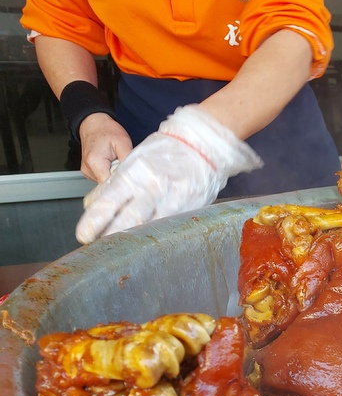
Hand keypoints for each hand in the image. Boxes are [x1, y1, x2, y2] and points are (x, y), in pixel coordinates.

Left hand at [76, 105, 262, 243]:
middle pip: (128, 220)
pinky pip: (170, 227)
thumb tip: (93, 204)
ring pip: (150, 227)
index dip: (93, 222)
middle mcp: (152, 188)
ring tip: (123, 249)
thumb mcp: (133, 161)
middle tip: (100, 248)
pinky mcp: (189, 209)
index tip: (83, 235)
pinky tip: (150, 242)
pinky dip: (158, 237)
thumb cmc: (165, 151)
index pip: (107, 202)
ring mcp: (172, 200)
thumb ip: (113, 184)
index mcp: (133, 174)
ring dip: (134, 240)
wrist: (203, 145)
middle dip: (111, 236)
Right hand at [78, 113, 132, 182]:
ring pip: (105, 182)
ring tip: (117, 162)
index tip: (131, 180)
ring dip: (114, 175)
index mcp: (95, 162)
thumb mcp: (123, 142)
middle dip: (119, 179)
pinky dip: (109, 173)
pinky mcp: (89, 171)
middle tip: (124, 167)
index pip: (110, 185)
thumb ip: (128, 160)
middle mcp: (88, 169)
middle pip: (107, 184)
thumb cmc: (107, 130)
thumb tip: (136, 174)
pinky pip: (102, 177)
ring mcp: (87, 171)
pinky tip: (112, 164)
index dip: (122, 184)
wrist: (93, 123)